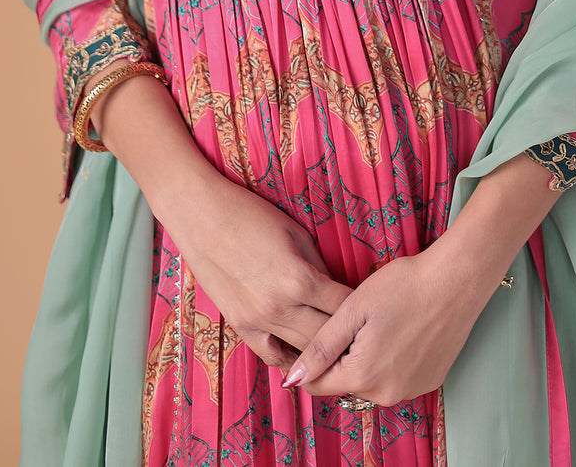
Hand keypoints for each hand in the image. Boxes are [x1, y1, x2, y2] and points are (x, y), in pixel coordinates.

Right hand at [169, 175, 352, 372]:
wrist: (202, 216)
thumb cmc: (251, 215)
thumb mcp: (296, 234)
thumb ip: (318, 266)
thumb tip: (337, 288)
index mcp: (300, 279)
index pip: (345, 307)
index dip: (362, 309)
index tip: (372, 308)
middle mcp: (281, 307)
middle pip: (328, 337)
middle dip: (348, 336)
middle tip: (362, 334)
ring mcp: (258, 321)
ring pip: (302, 352)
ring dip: (323, 352)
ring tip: (341, 351)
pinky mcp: (240, 327)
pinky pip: (271, 356)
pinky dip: (291, 360)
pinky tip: (305, 359)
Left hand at [281, 247, 493, 405]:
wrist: (456, 280)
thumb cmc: (404, 286)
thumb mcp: (354, 309)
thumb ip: (321, 347)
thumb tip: (293, 379)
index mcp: (363, 376)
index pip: (318, 384)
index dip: (311, 359)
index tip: (319, 333)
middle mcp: (387, 394)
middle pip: (346, 381)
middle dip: (343, 355)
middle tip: (358, 318)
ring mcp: (412, 390)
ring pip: (372, 380)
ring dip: (367, 358)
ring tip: (382, 321)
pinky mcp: (430, 381)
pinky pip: (397, 378)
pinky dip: (392, 360)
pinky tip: (402, 330)